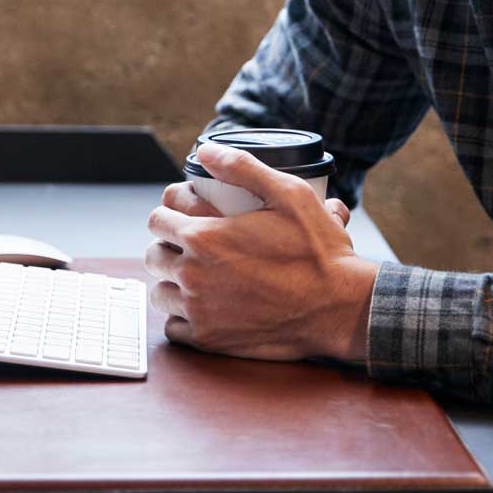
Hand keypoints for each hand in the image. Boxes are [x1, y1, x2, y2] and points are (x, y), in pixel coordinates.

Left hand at [144, 143, 377, 362]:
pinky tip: (203, 306)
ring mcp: (200, 311)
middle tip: (191, 245)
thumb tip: (205, 152)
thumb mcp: (289, 194)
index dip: (169, 212)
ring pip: (160, 292)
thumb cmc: (318, 251)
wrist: (338, 308)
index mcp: (205, 237)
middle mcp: (194, 275)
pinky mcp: (210, 340)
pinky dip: (183, 317)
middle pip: (154, 255)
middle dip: (167, 246)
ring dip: (172, 282)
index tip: (184, 214)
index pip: (157, 219)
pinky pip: (174, 327)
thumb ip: (243, 167)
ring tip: (196, 275)